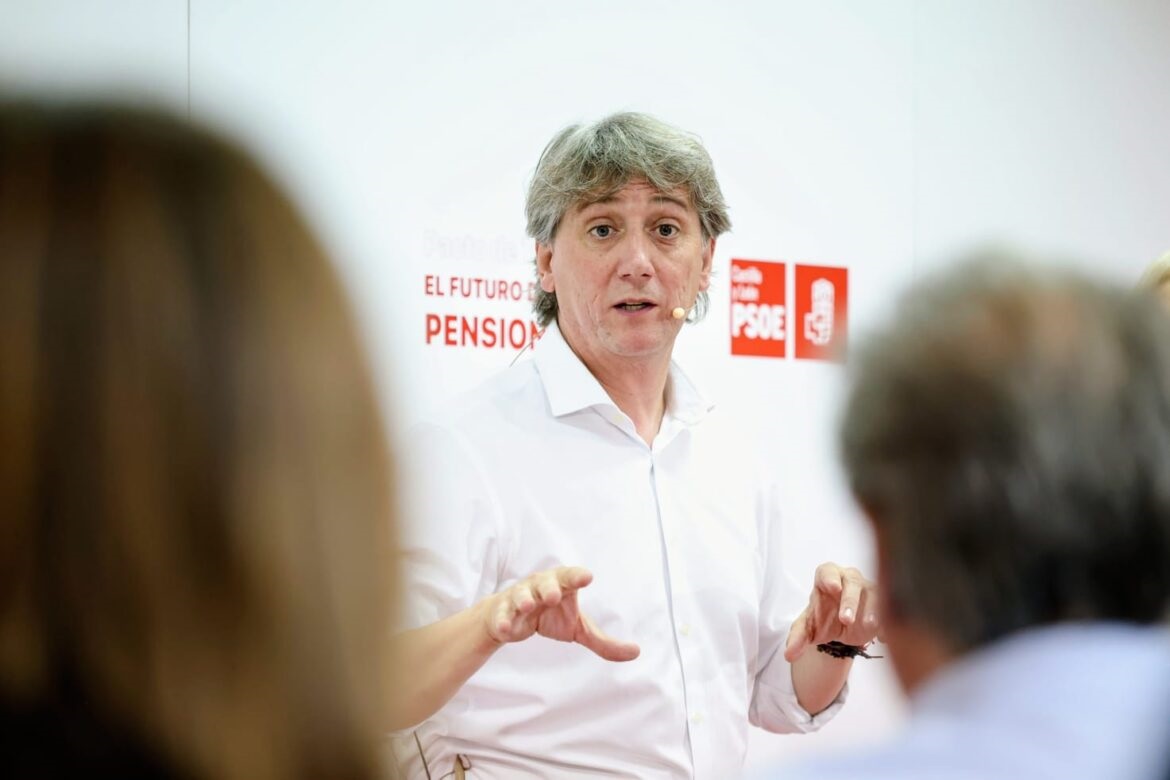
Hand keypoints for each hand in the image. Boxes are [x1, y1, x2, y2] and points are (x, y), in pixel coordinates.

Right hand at [482, 566, 639, 661]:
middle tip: (553, 595)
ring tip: (528, 606)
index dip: (577, 576)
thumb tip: (636, 652)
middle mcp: (540, 586)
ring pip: (521, 594)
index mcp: (561, 585)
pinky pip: (502, 614)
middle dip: (548, 587)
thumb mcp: (578, 629)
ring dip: (524, 599)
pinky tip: (505, 629)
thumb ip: (603, 642)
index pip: (570, 577)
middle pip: (544, 582)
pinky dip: (503, 620)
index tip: (587, 577)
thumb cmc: (551, 617)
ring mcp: (519, 597)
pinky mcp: (502, 611)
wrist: (512, 619)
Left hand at [784, 562, 879, 661]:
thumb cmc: (822, 619)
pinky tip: (884, 636)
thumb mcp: (808, 629)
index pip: (827, 571)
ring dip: (873, 608)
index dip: (830, 577)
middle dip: (850, 600)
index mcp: (828, 579)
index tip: (832, 588)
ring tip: (869, 625)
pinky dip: (888, 622)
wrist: (841, 628)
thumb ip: (798, 638)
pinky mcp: (885, 603)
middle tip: (846, 619)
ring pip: (875, 593)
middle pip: (852, 582)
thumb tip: (789, 655)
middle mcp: (849, 579)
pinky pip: (890, 608)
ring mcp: (869, 590)